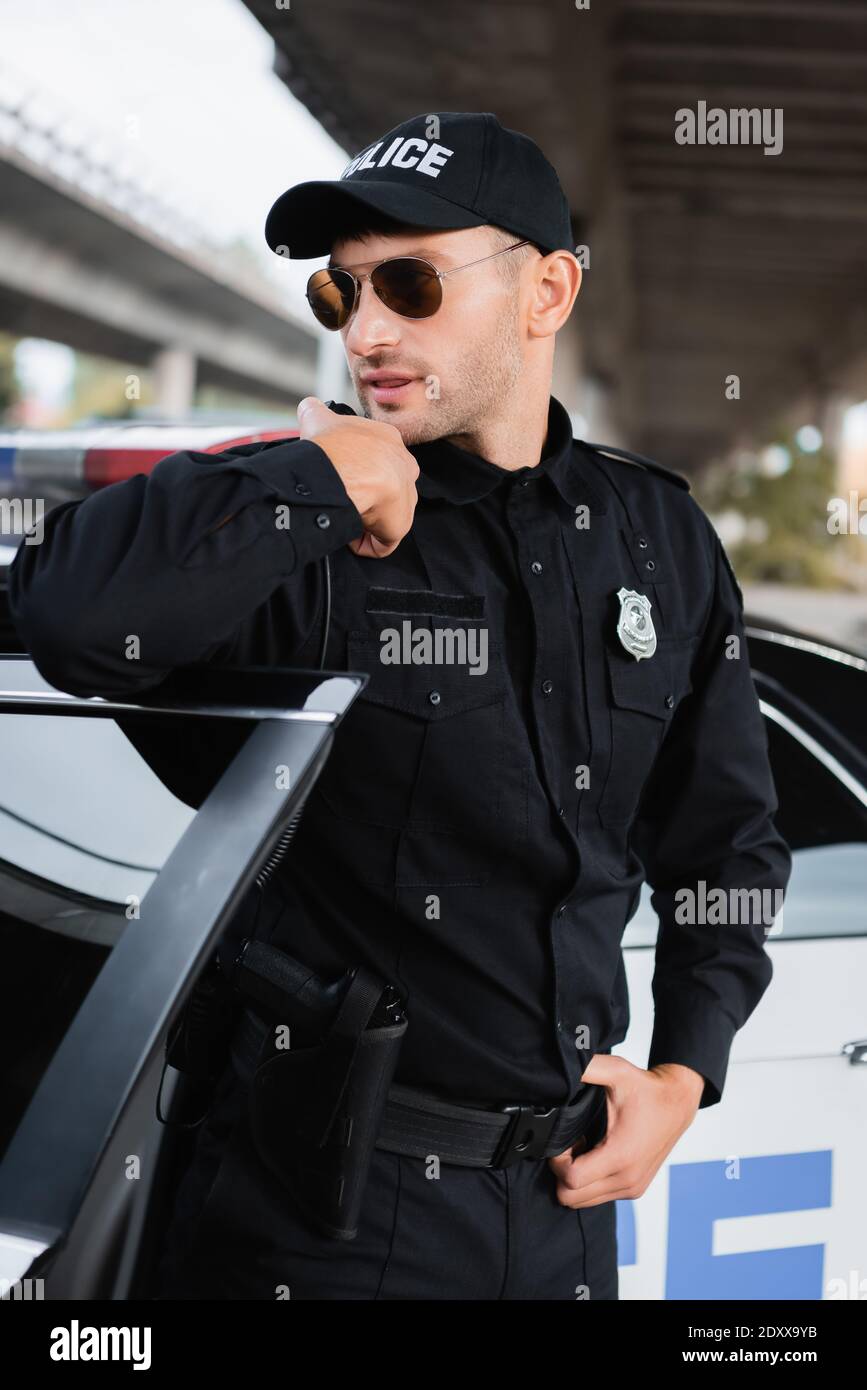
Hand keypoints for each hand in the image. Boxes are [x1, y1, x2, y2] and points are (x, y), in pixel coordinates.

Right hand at [297, 396, 419, 557]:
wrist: (342, 469)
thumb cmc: (333, 445)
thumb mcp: (319, 419)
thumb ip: (315, 412)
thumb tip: (308, 407)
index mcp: (388, 440)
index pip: (378, 459)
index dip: (356, 471)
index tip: (339, 478)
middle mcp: (403, 466)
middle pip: (386, 489)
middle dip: (364, 497)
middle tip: (341, 499)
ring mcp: (405, 496)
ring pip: (384, 516)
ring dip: (362, 520)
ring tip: (342, 516)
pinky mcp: (399, 524)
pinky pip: (382, 542)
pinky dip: (363, 543)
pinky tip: (348, 535)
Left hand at [547, 1055, 704, 1208]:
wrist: (679, 1101)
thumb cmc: (647, 1088)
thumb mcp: (615, 1072)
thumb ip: (585, 1067)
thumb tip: (562, 1064)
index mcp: (620, 1155)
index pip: (571, 1180)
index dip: (557, 1161)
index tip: (563, 1140)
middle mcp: (627, 1179)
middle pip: (572, 1198)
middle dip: (562, 1172)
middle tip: (571, 1144)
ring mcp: (633, 1187)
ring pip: (584, 1202)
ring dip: (576, 1178)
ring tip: (584, 1147)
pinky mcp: (636, 1188)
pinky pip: (599, 1197)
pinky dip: (590, 1182)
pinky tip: (596, 1154)